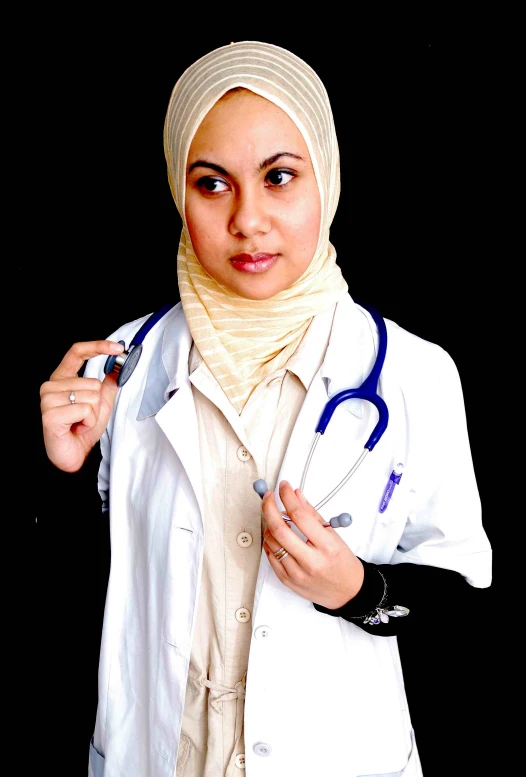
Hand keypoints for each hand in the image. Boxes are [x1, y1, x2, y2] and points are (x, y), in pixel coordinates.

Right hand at [40, 340, 123, 472]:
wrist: (74, 455)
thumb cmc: (83, 429)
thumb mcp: (101, 403)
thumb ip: (108, 384)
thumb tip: (119, 366)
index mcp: (61, 378)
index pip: (77, 352)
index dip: (98, 346)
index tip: (117, 347)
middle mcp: (51, 386)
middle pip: (92, 382)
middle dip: (97, 403)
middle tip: (86, 416)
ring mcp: (48, 399)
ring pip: (90, 396)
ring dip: (93, 414)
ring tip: (81, 423)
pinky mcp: (51, 414)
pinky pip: (85, 410)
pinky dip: (88, 422)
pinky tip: (77, 428)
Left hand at [262, 481, 363, 609]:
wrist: (348, 593)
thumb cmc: (343, 563)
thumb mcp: (334, 536)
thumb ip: (313, 515)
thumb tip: (296, 496)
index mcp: (327, 546)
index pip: (300, 516)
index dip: (288, 497)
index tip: (284, 487)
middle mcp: (311, 561)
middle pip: (280, 529)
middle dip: (269, 508)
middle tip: (268, 497)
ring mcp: (297, 573)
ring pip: (272, 542)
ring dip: (268, 524)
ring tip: (274, 517)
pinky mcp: (288, 581)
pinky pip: (271, 556)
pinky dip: (270, 541)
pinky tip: (274, 535)